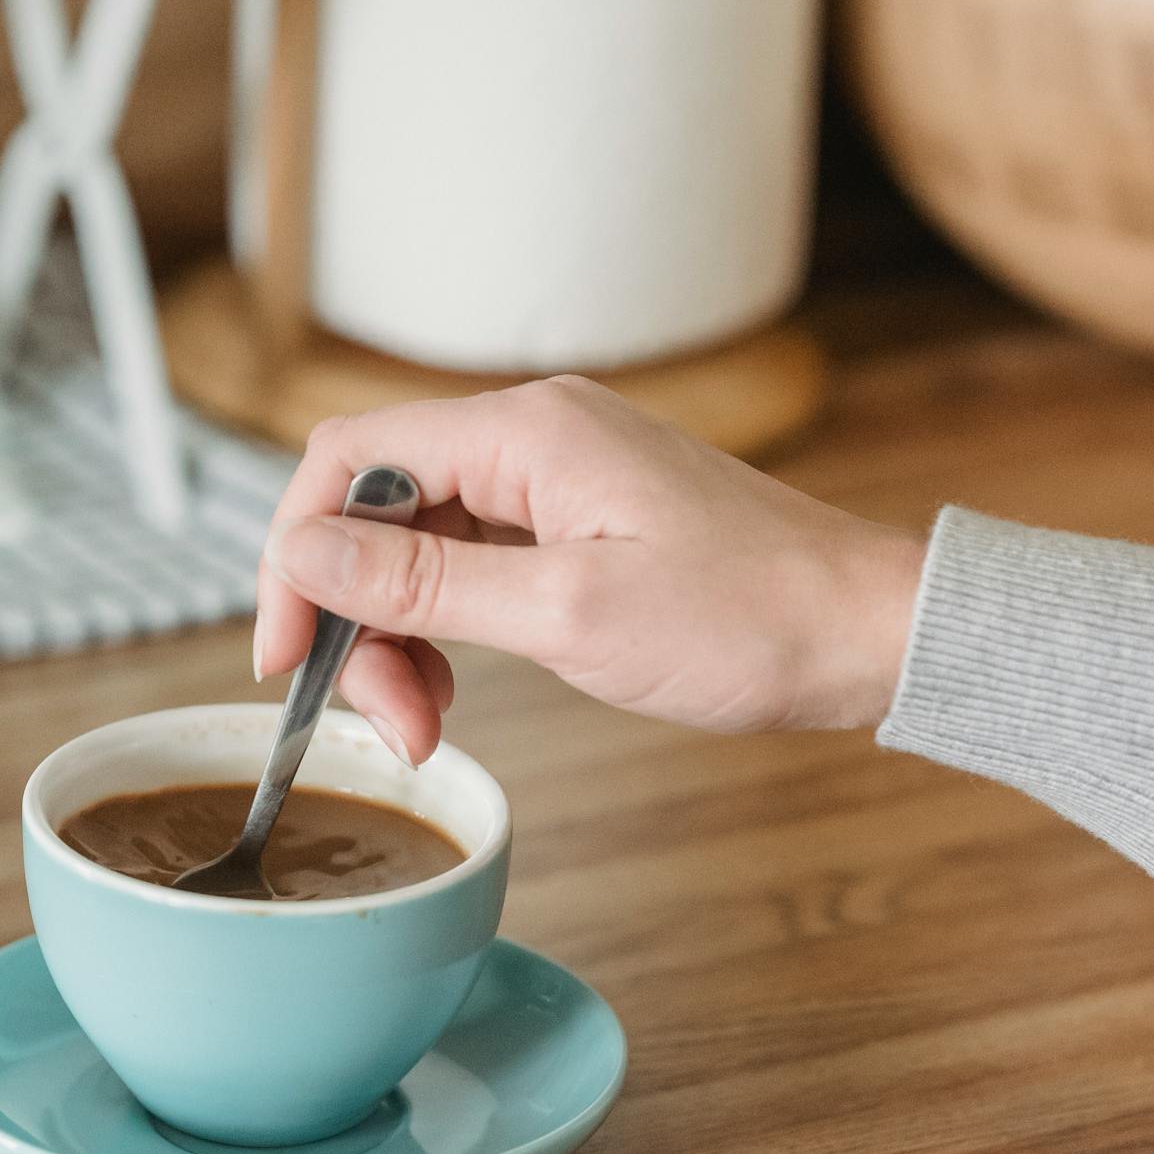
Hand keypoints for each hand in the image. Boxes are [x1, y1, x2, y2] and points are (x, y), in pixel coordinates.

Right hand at [254, 377, 923, 765]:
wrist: (866, 634)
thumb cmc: (749, 621)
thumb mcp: (566, 614)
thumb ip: (423, 584)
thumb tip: (305, 552)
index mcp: (527, 431)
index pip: (347, 457)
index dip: (294, 554)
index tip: (287, 655)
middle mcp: (535, 434)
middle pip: (378, 504)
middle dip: (355, 615)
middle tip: (385, 719)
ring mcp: (560, 477)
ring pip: (421, 542)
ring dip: (400, 634)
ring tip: (426, 722)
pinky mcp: (583, 521)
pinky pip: (475, 561)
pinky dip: (450, 626)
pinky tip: (459, 687)